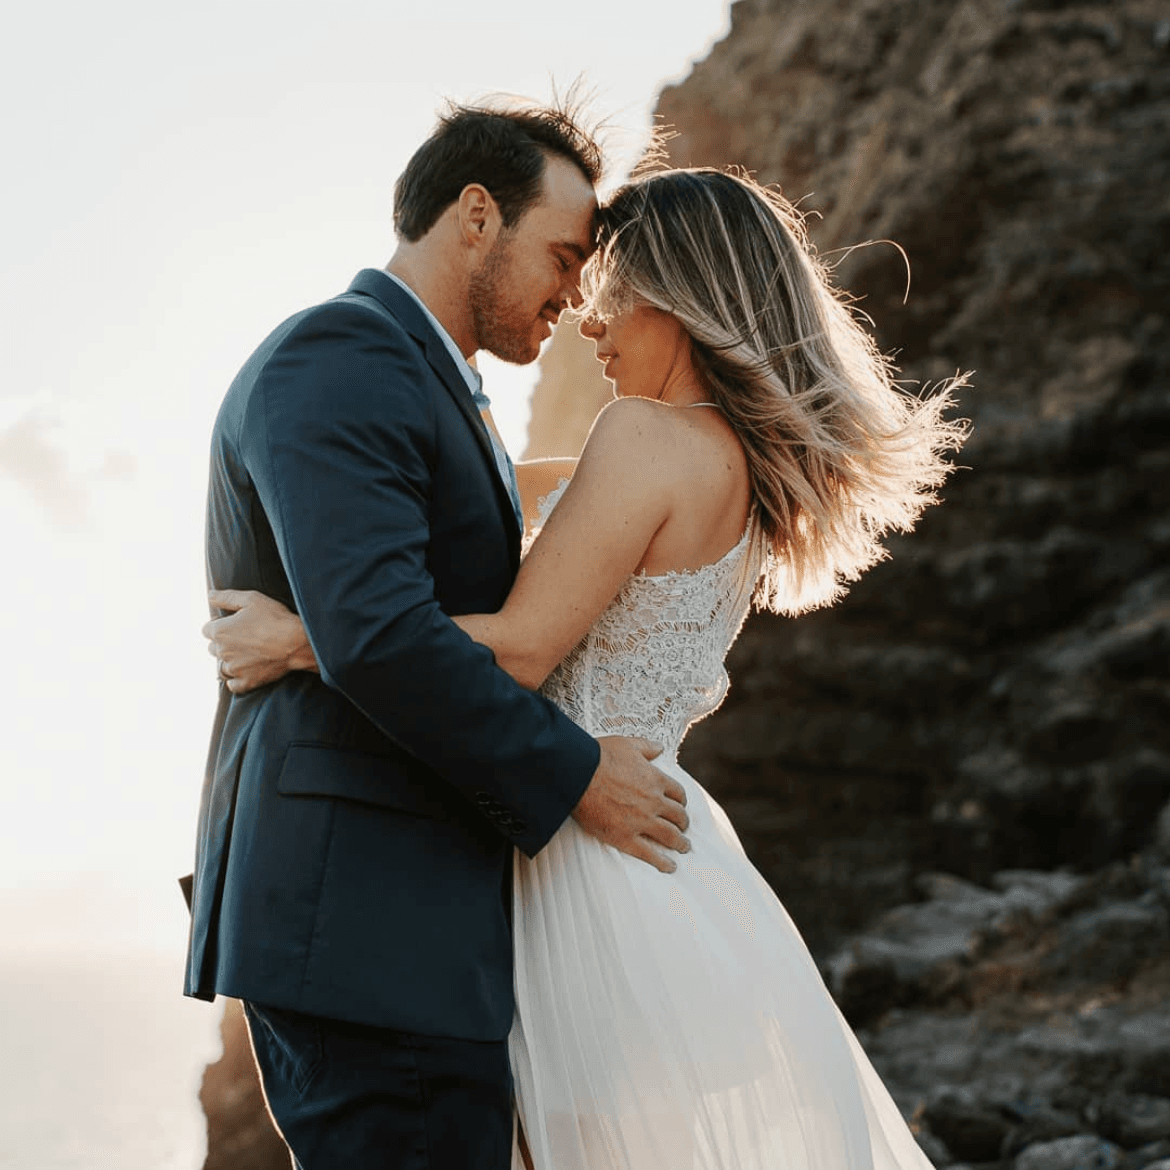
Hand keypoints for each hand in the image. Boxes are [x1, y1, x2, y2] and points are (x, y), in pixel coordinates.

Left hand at [203, 588, 317, 693]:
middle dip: (224, 644)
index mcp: (220, 631)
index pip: (206, 630)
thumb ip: (226, 597)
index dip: (219, 625)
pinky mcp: (246, 682)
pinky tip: (246, 671)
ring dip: (229, 662)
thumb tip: (209, 596)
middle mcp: (222, 652)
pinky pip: (232, 684)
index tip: (233, 624)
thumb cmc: (275, 618)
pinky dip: (236, 680)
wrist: (296, 643)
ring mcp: (234, 669)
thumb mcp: (251, 599)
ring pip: (221, 667)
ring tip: (246, 655)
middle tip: (244, 638)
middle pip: (213, 649)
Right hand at [572, 737, 689, 872]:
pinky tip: (670, 866)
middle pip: (677, 815)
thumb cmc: (600, 756)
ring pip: (670, 836)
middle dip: (683, 822)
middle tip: (683, 827)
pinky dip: (662, 862)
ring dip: (680, 843)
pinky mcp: (625, 837)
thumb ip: (647, 747)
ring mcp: (641, 821)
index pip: (678, 793)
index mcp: (655, 779)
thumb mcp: (627, 744)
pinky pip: (649, 854)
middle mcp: (653, 801)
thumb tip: (660, 748)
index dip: (681, 800)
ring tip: (684, 847)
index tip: (679, 805)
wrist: (577, 773)